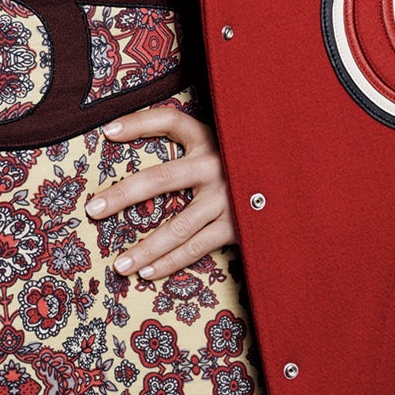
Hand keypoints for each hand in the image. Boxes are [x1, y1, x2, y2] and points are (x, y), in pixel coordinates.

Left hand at [85, 104, 236, 278]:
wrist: (301, 182)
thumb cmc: (246, 161)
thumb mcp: (222, 140)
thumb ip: (185, 136)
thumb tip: (120, 132)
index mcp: (212, 138)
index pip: (170, 120)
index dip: (138, 123)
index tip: (107, 132)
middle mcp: (218, 165)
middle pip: (162, 178)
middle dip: (125, 194)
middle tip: (92, 209)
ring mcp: (229, 198)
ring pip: (179, 227)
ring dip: (147, 248)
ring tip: (119, 265)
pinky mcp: (240, 226)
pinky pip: (199, 247)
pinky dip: (172, 262)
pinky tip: (148, 273)